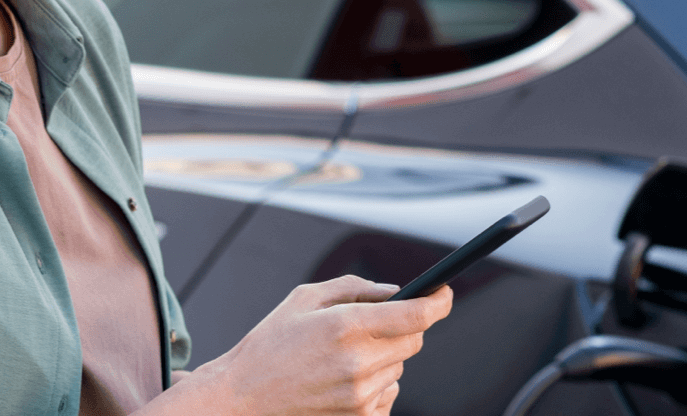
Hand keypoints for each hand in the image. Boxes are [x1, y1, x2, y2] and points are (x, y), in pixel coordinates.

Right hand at [192, 275, 452, 415]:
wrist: (242, 398)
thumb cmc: (268, 346)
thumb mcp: (303, 299)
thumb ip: (353, 288)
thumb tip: (393, 291)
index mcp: (345, 325)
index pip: (416, 315)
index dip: (438, 302)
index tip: (444, 294)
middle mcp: (358, 362)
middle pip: (413, 340)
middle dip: (404, 326)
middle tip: (376, 323)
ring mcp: (360, 395)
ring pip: (401, 367)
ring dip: (386, 356)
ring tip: (345, 355)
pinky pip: (390, 394)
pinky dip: (378, 383)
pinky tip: (346, 378)